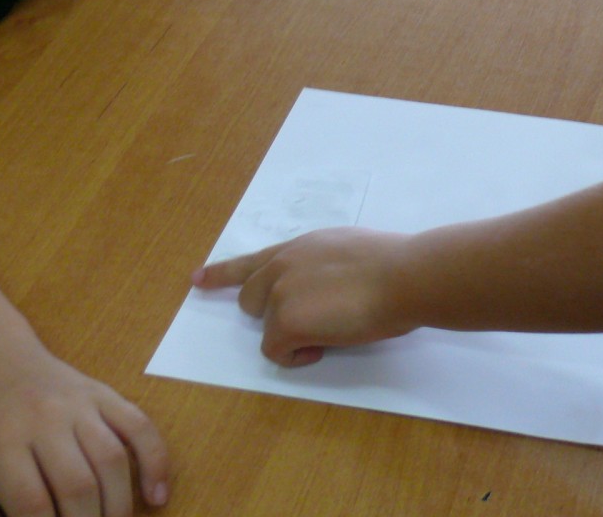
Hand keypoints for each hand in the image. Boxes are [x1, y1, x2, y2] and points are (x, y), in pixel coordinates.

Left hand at [0, 327, 168, 516]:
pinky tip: (157, 496)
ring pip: (113, 460)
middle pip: (79, 486)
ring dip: (120, 506)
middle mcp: (46, 420)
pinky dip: (155, 461)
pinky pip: (140, 426)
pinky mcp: (104, 394)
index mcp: (0, 443)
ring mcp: (81, 404)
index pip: (32, 505)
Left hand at [192, 228, 417, 367]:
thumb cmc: (394, 265)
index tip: (197, 279)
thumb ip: (325, 265)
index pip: (252, 260)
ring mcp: (280, 294)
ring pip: (269, 329)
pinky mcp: (285, 322)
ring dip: (294, 333)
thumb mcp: (350, 250)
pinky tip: (326, 344)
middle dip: (273, 314)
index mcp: (300, 246)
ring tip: (334, 327)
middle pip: (250, 299)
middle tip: (310, 321)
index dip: (222, 272)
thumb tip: (326, 287)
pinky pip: (278, 352)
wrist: (404, 276)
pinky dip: (299, 356)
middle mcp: (282, 265)